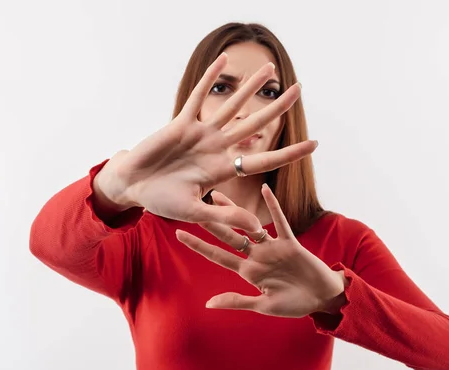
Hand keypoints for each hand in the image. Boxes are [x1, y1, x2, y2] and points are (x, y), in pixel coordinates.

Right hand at [94, 52, 316, 232]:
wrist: (133, 187)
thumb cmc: (162, 201)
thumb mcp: (195, 212)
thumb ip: (226, 216)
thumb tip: (259, 230)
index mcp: (223, 170)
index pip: (264, 158)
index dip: (289, 152)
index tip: (314, 144)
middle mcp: (217, 148)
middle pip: (254, 124)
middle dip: (277, 108)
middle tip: (299, 89)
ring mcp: (200, 133)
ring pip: (231, 105)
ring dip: (249, 87)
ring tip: (269, 67)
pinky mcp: (181, 123)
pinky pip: (198, 97)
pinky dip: (210, 79)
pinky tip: (224, 61)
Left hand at [175, 184, 346, 317]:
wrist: (322, 298)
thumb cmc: (295, 305)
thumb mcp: (264, 306)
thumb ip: (237, 301)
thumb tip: (208, 303)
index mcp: (248, 271)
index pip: (218, 256)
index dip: (199, 246)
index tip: (179, 234)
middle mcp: (257, 255)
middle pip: (229, 236)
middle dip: (211, 223)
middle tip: (192, 205)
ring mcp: (273, 248)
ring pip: (249, 225)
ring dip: (235, 210)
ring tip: (217, 195)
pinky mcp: (290, 243)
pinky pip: (281, 222)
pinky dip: (274, 206)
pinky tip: (264, 189)